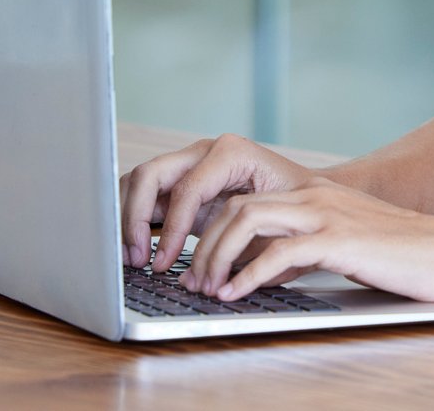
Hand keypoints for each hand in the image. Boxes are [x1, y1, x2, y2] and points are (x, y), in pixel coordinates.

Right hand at [119, 133, 317, 270]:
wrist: (305, 195)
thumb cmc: (296, 207)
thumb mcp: (277, 224)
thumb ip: (243, 248)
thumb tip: (204, 280)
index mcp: (231, 153)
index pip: (186, 188)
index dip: (171, 228)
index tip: (163, 263)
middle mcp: (204, 153)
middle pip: (150, 174)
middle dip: (135, 218)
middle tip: (136, 259)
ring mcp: (188, 165)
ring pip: (138, 182)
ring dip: (127, 219)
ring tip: (132, 259)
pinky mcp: (178, 184)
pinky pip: (143, 195)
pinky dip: (132, 220)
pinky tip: (136, 252)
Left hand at [180, 178, 433, 303]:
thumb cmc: (405, 255)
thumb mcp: (346, 242)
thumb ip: (307, 245)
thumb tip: (263, 271)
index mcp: (315, 194)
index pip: (243, 197)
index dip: (210, 230)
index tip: (194, 264)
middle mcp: (316, 196)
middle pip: (235, 206)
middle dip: (201, 245)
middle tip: (190, 281)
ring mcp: (328, 215)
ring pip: (247, 220)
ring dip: (216, 257)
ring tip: (207, 289)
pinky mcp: (341, 240)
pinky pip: (280, 252)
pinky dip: (249, 275)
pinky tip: (237, 295)